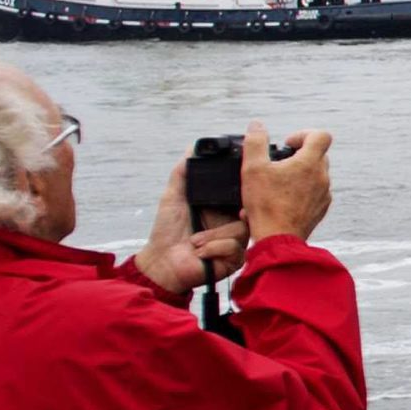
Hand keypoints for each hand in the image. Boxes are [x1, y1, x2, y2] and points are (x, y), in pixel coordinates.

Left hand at [134, 162, 240, 302]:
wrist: (161, 262)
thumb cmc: (166, 232)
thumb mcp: (173, 196)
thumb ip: (183, 172)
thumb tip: (192, 148)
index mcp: (221, 208)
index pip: (242, 194)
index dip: (244, 190)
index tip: (242, 184)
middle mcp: (231, 223)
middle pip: (249, 210)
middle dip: (237, 211)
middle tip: (231, 212)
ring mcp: (235, 242)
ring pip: (240, 229)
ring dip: (213, 235)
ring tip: (195, 240)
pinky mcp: (234, 259)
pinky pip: (234, 247)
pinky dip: (213, 248)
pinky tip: (200, 252)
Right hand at [240, 126, 334, 241]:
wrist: (277, 239)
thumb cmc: (266, 205)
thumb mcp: (253, 168)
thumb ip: (255, 143)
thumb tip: (257, 126)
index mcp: (310, 163)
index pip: (321, 135)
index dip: (303, 134)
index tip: (287, 144)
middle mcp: (322, 177)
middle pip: (317, 155)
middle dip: (297, 155)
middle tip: (277, 165)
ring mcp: (324, 194)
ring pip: (314, 175)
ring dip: (297, 174)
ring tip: (275, 184)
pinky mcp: (320, 209)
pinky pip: (313, 193)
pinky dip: (299, 191)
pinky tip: (280, 200)